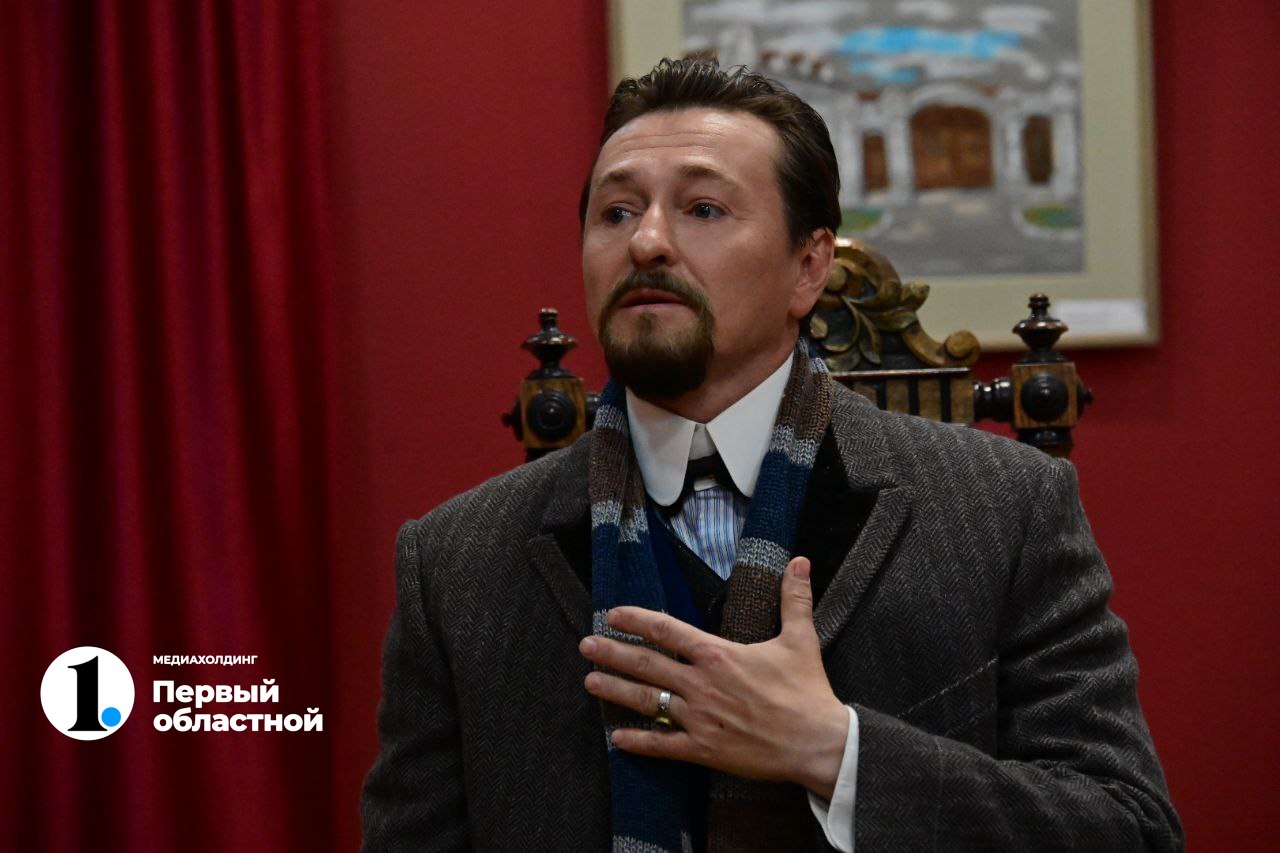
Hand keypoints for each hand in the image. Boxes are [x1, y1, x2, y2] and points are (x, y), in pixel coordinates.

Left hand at [578, 556, 849, 799]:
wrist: (818, 743)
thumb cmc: (807, 691)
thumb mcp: (801, 639)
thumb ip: (793, 599)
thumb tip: (799, 561)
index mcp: (719, 655)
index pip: (667, 630)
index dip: (636, 620)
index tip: (613, 613)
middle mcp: (702, 684)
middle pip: (647, 664)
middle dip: (613, 653)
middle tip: (586, 645)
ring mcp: (700, 718)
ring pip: (648, 702)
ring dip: (616, 691)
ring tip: (590, 682)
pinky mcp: (705, 749)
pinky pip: (664, 745)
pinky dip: (638, 742)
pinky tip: (616, 738)